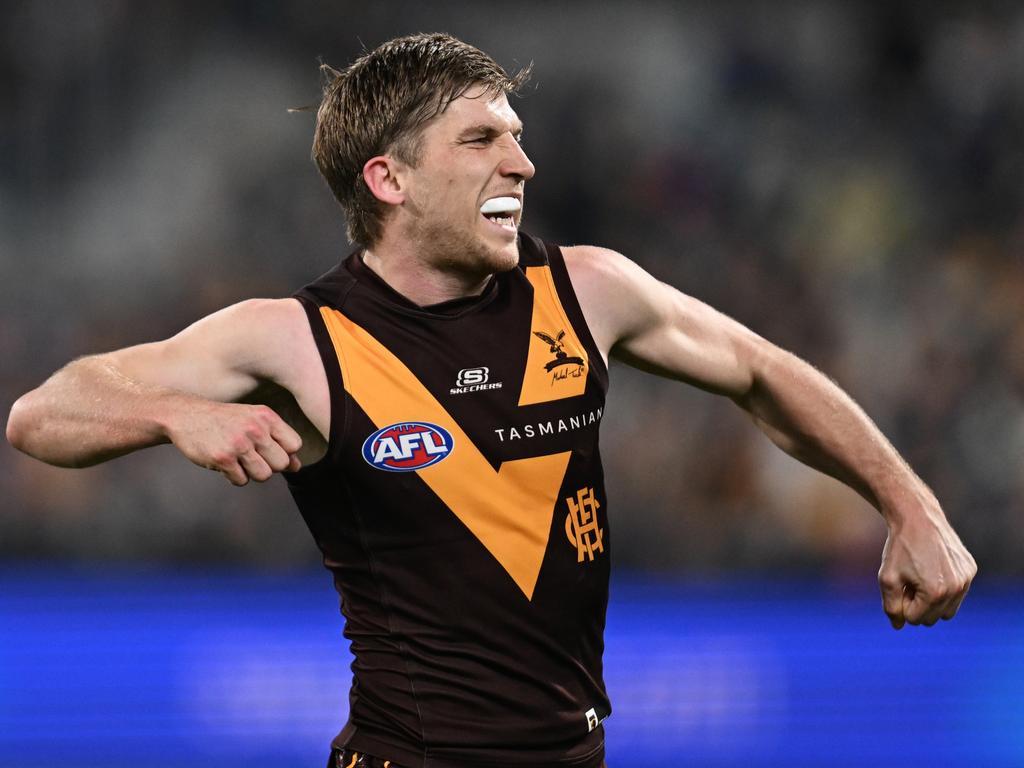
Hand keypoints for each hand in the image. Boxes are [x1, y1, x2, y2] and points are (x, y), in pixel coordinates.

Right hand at [167, 401, 302, 485]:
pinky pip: (242, 481)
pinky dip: (233, 476)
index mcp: (266, 416)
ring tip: (238, 459)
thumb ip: (277, 441)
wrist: (184, 416)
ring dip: (251, 473)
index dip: (284, 452)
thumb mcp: (253, 421)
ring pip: (264, 475)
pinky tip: (224, 462)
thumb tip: (297, 466)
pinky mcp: (223, 458)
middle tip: (251, 456)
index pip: (295, 445)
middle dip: (268, 465)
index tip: (268, 449)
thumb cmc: (224, 421)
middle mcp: (255, 428)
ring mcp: (239, 444)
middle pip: (281, 464)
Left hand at [877, 506, 976, 628]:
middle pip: (932, 618)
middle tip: (909, 580)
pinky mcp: (971, 569)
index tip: (899, 584)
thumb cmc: (899, 549)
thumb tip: (899, 626)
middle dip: (917, 604)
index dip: (902, 603)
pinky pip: (957, 593)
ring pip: (947, 609)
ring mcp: (966, 579)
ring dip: (931, 599)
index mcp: (935, 593)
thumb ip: (891, 607)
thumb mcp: (887, 578)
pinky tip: (934, 567)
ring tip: (920, 577)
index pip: (915, 619)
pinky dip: (944, 587)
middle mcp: (956, 588)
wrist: (917, 518)